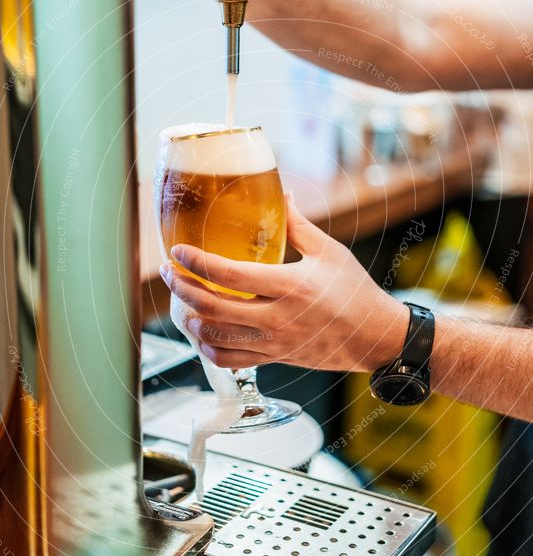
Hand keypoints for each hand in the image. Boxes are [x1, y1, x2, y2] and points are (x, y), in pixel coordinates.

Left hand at [160, 199, 409, 371]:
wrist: (373, 336)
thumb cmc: (354, 291)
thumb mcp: (329, 252)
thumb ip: (298, 224)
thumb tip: (282, 195)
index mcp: (289, 285)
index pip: (228, 274)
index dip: (195, 262)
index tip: (178, 251)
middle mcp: (277, 317)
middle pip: (211, 307)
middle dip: (181, 289)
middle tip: (170, 273)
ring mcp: (274, 342)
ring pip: (215, 337)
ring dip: (189, 319)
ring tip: (180, 301)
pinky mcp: (274, 359)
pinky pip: (229, 360)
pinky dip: (207, 348)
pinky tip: (202, 332)